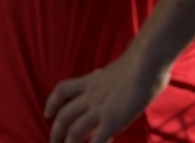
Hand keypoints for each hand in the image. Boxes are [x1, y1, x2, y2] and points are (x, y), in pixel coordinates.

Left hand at [44, 44, 169, 142]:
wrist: (146, 60)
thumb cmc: (140, 63)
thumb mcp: (115, 74)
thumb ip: (108, 89)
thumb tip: (109, 102)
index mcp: (90, 81)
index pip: (62, 90)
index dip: (52, 102)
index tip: (47, 113)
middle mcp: (90, 95)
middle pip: (64, 115)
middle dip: (56, 132)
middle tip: (53, 142)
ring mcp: (100, 108)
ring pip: (75, 131)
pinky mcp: (112, 120)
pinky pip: (97, 140)